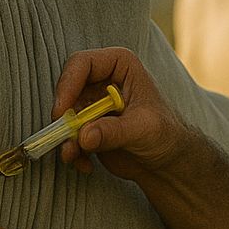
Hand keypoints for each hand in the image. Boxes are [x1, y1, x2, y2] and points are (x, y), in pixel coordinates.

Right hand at [54, 47, 189, 180]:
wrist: (166, 160)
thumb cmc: (165, 134)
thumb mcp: (142, 130)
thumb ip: (113, 131)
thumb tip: (83, 136)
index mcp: (120, 65)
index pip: (82, 63)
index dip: (67, 84)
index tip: (62, 112)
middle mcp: (102, 79)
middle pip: (67, 89)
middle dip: (63, 116)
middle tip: (65, 138)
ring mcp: (92, 103)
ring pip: (64, 115)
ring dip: (66, 138)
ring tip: (75, 156)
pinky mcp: (87, 125)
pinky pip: (67, 134)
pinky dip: (72, 150)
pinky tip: (86, 164)